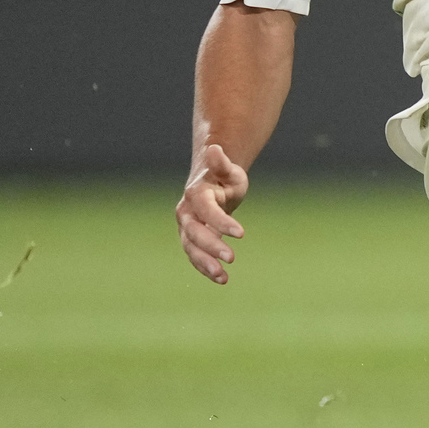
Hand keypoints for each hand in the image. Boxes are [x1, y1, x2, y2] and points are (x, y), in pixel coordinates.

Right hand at [176, 143, 249, 283]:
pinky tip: (223, 280)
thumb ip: (222, 163)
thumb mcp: (228, 170)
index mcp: (197, 195)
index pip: (206, 210)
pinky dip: (206, 268)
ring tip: (223, 276)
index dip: (221, 222)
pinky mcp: (192, 241)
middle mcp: (187, 213)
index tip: (241, 233)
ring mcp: (187, 228)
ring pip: (191, 248)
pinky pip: (195, 257)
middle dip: (211, 246)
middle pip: (194, 232)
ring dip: (205, 263)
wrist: (213, 186)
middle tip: (232, 257)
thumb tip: (215, 147)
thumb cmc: (224, 177)